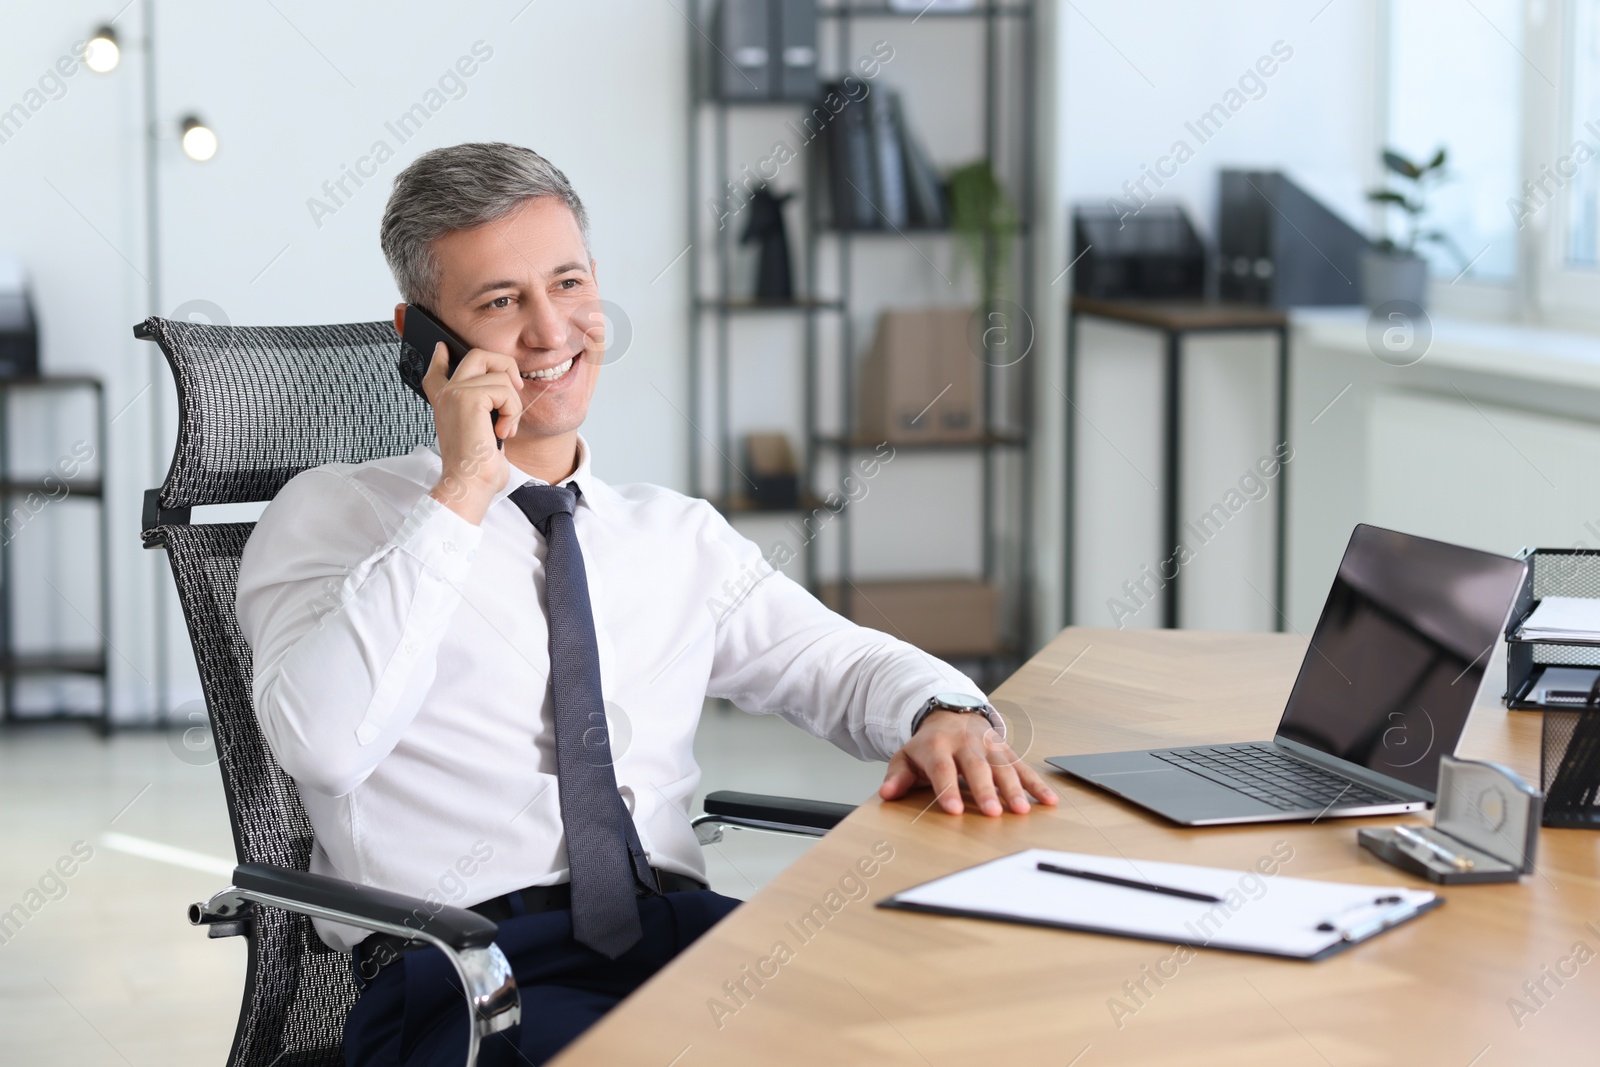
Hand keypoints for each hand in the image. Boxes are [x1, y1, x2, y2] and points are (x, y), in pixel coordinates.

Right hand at [423, 341, 524, 523]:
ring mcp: (455, 392)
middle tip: (515, 389)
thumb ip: (483, 410)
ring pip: (500, 375)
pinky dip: (512, 412)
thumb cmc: (477, 467)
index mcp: (443, 402)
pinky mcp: (468, 397)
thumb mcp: (479, 433)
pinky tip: (503, 431)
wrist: (469, 483)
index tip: (442, 348)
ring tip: (505, 428)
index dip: (441, 356)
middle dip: (505, 364)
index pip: (437, 370)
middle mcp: (445, 393)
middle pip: (478, 355)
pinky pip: (505, 390)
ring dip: (513, 404)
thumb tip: (504, 392)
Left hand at [879, 710, 1058, 815]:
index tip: (955, 810)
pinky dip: (1036, 783)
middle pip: (977, 768)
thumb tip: (887, 794)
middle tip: (994, 813)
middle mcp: (965, 743)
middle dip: (986, 790)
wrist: (949, 713)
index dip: (948, 789)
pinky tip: (1048, 800)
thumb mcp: (906, 756)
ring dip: (1015, 788)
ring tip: (1022, 810)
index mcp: (937, 746)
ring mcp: (988, 745)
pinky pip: (1022, 766)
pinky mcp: (1005, 749)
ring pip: (1003, 766)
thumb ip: (897, 776)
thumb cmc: (927, 745)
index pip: (942, 769)